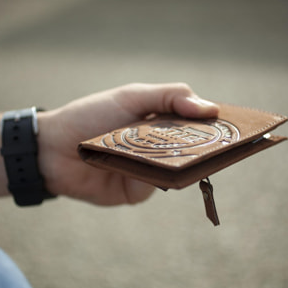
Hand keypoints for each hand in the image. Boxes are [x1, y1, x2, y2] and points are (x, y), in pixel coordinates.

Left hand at [37, 83, 218, 205]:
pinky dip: (153, 176)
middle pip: (192, 149)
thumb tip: (210, 108)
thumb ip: (168, 97)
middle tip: (226, 142)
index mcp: (160, 122)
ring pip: (177, 170)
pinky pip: (156, 185)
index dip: (214, 123)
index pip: (195, 122)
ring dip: (180, 161)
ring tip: (187, 152)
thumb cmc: (91, 115)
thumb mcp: (131, 96)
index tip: (235, 123)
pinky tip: (145, 167)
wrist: (53, 150)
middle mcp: (160, 147)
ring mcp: (150, 170)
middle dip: (207, 146)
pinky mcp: (138, 190)